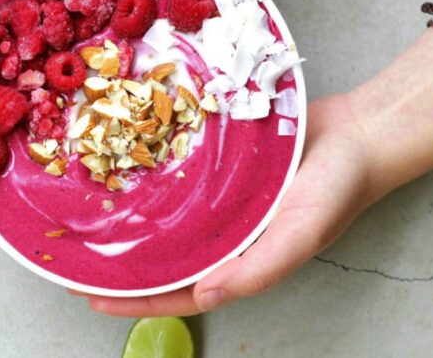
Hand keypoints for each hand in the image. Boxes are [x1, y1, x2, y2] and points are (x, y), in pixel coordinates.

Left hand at [75, 94, 377, 315]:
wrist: (357, 131)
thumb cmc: (337, 188)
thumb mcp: (302, 234)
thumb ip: (258, 269)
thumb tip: (205, 297)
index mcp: (239, 260)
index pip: (179, 292)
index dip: (137, 301)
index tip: (93, 299)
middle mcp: (223, 234)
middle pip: (163, 256)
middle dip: (121, 263)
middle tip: (75, 258)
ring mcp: (219, 200)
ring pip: (166, 218)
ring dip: (130, 222)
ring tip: (88, 219)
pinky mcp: (218, 166)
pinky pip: (178, 180)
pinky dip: (152, 182)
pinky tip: (123, 172)